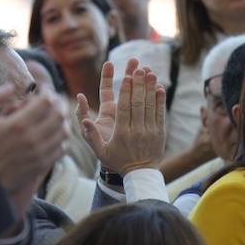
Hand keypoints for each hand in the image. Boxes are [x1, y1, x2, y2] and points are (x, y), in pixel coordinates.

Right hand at [0, 84, 67, 208]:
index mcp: (18, 125)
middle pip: (59, 115)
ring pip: (64, 131)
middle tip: (52, 100)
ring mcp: (39, 154)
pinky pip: (61, 148)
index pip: (46, 102)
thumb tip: (10, 86)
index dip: (47, 92)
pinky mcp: (42, 165)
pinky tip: (53, 134)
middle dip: (58, 103)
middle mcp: (33, 139)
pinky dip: (61, 138)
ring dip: (62, 120)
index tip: (43, 90)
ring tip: (55, 115)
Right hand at [76, 59, 166, 174]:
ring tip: (151, 72)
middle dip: (139, 85)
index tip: (127, 77)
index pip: (125, 108)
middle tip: (139, 69)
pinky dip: (160, 100)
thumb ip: (90, 135)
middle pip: (138, 103)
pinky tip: (160, 87)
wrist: (140, 174)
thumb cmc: (118, 161)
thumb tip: (84, 121)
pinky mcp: (160, 132)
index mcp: (121, 133)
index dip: (126, 91)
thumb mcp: (100, 151)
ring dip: (150, 88)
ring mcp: (150, 131)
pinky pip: (160, 113)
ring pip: (150, 106)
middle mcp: (136, 131)